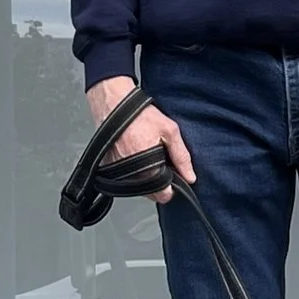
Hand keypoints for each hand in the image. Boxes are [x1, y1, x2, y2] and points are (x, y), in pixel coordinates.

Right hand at [85, 73, 193, 202]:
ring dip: (144, 176)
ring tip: (146, 153)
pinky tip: (134, 153)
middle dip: (158, 180)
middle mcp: (130, 174)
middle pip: (150, 192)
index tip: (172, 174)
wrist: (113, 103)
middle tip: (159, 159)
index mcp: (147, 168)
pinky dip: (131, 170)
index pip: (163, 195)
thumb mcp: (169, 131)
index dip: (172, 186)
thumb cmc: (139, 114)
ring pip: (137, 186)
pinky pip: (124, 177)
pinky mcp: (108, 166)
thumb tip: (190, 177)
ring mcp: (117, 172)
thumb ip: (182, 156)